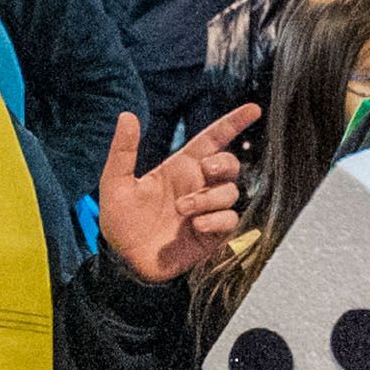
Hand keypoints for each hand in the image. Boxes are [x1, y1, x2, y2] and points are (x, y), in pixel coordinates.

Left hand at [96, 104, 260, 284]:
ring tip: (183, 210)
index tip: (253, 109)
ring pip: (231, 192)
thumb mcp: (115, 182)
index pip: (213, 139)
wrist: (124, 261)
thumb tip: (127, 115)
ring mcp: (206, 210)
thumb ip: (123, 151)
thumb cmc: (119, 220)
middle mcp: (198, 186)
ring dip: (209, 198)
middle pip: (230, 164)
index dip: (233, 123)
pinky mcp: (212, 234)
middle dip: (225, 163)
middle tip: (206, 170)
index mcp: (180, 168)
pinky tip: (195, 226)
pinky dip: (215, 220)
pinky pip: (230, 220)